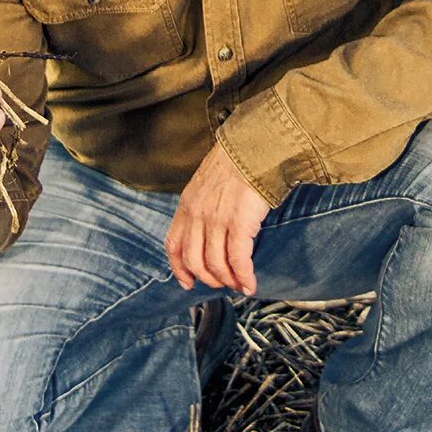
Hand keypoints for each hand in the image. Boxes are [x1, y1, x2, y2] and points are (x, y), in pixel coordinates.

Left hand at [167, 142, 270, 295]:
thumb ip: (203, 205)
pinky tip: (250, 284)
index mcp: (187, 204)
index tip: (187, 282)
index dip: (179, 268)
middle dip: (208, 279)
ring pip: (215, 264)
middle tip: (223, 284)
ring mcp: (216, 220)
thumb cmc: (238, 161)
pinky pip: (237, 260)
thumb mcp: (207, 182)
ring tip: (240, 285)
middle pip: (194, 260)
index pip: (174, 244)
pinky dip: (244, 277)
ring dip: (228, 281)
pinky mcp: (238, 223)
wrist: (257, 146)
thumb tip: (210, 227)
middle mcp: (197, 214)